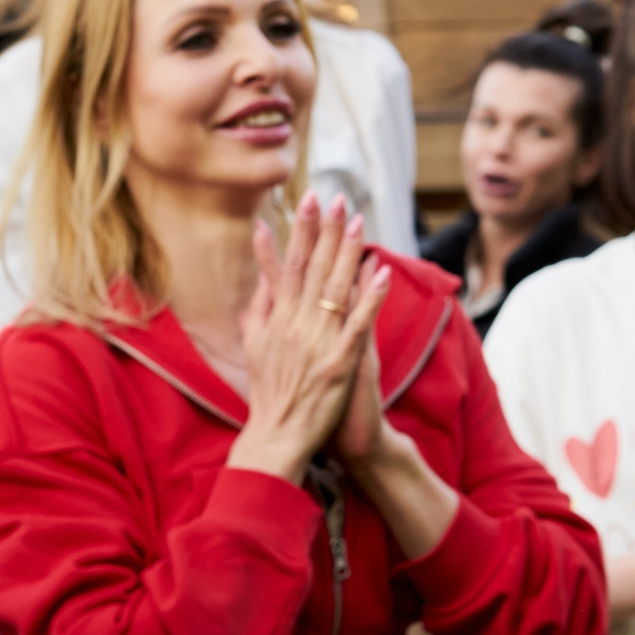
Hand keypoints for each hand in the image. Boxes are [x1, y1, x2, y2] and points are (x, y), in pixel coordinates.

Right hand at [226, 194, 389, 485]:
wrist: (276, 436)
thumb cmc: (267, 393)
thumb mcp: (254, 345)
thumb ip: (258, 308)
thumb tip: (262, 276)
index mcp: (278, 318)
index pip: (291, 265)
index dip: (302, 232)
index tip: (310, 202)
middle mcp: (296, 324)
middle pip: (314, 269)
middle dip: (326, 231)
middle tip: (338, 198)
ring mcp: (318, 342)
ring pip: (336, 288)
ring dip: (348, 253)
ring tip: (360, 222)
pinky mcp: (339, 362)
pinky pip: (358, 324)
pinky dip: (369, 297)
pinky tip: (381, 272)